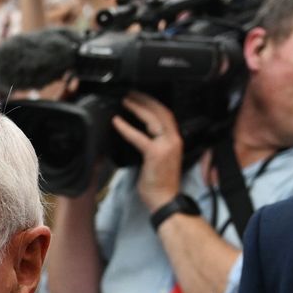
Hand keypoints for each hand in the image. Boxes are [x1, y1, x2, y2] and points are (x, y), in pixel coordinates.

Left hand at [113, 91, 186, 208]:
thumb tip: (138, 135)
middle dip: (146, 99)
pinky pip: (139, 137)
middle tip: (131, 93)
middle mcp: (173, 140)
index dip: (154, 103)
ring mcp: (166, 146)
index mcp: (175, 140)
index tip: (142, 97)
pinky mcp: (155, 154)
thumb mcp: (159, 159)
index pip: (166, 115)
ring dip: (138, 107)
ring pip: (153, 119)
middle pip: (161, 112)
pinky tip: (117, 122)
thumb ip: (152, 145)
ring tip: (125, 100)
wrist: (165, 200)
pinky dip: (126, 128)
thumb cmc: (160, 183)